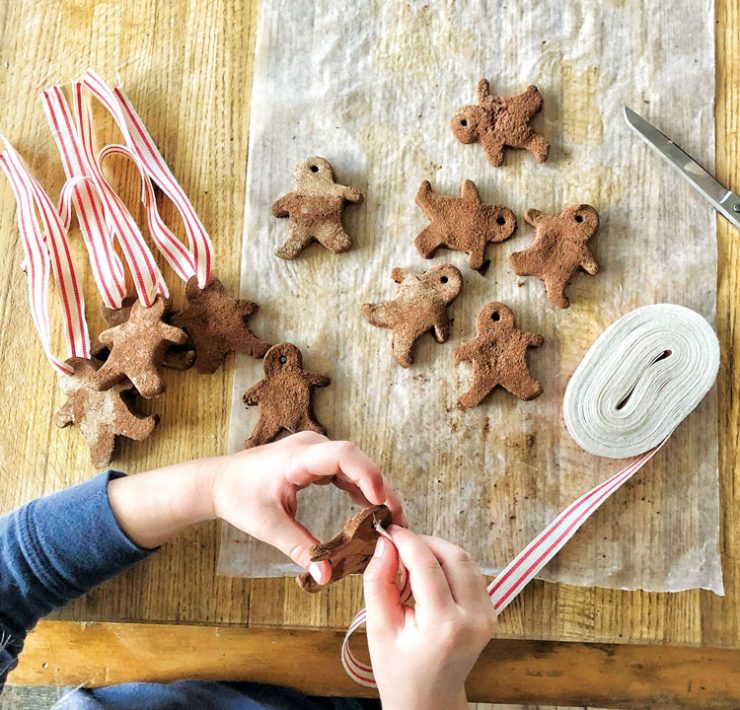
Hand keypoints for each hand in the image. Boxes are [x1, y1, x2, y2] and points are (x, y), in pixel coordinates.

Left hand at [108, 433, 403, 586]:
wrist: (218, 482)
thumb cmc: (238, 497)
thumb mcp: (268, 526)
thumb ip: (300, 548)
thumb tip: (325, 575)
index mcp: (298, 456)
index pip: (343, 455)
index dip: (367, 475)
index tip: (382, 502)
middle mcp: (311, 446)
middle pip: (357, 460)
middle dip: (380, 487)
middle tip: (397, 519)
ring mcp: (314, 451)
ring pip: (355, 465)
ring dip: (374, 489)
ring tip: (390, 519)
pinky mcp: (315, 461)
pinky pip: (345, 471)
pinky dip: (360, 490)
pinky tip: (370, 511)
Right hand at [363, 526, 495, 709]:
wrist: (428, 700)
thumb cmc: (399, 671)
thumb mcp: (379, 629)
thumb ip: (378, 581)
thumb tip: (385, 544)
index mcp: (444, 626)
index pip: (427, 564)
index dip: (407, 540)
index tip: (389, 531)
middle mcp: (473, 618)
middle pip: (452, 556)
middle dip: (424, 541)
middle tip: (399, 544)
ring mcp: (487, 616)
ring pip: (465, 560)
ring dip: (437, 550)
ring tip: (411, 561)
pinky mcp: (490, 613)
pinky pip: (471, 573)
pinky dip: (449, 564)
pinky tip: (429, 574)